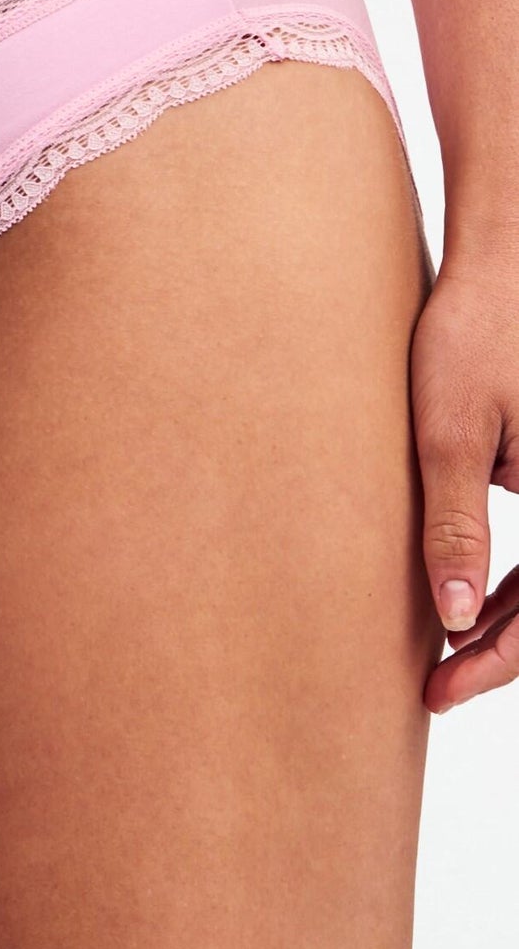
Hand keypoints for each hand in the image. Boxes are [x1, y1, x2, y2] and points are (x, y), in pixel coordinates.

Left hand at [411, 260, 518, 711]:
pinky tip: (469, 605)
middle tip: (437, 689)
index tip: (442, 689)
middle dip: (503, 649)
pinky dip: (518, 582)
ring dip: (511, 618)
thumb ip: (454, 526)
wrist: (507, 258)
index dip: (498, 658)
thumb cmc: (473, 332)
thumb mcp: (449, 433)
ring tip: (446, 656)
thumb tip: (451, 619)